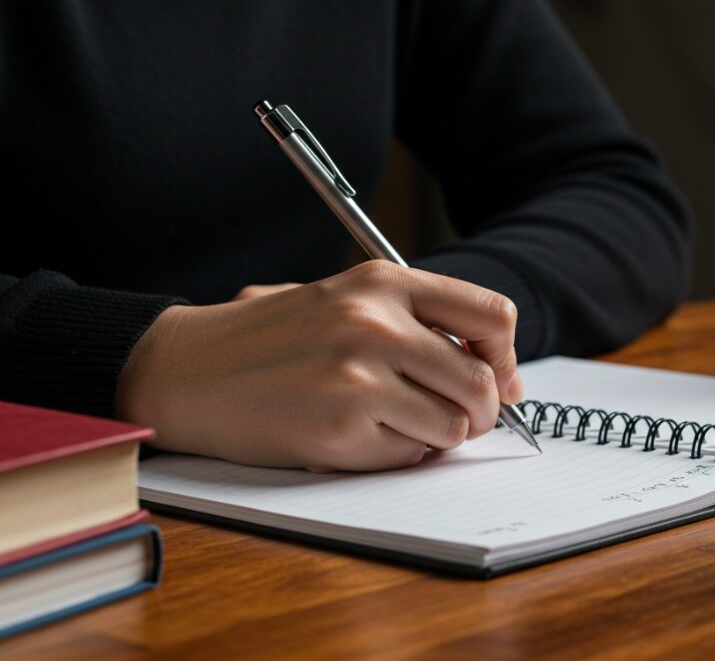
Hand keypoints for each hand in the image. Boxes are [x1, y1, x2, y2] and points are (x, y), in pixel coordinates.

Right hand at [116, 260, 523, 471]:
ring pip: (454, 426)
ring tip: (396, 423)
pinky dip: (396, 454)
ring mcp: (359, 377)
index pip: (491, 315)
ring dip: (437, 436)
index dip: (507, 358)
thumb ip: (414, 320)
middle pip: (482, 382)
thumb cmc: (268, 338)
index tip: (502, 380)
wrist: (186, 370)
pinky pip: (408, 454)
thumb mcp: (343, 298)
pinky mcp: (341, 428)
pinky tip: (357, 435)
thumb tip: (495, 368)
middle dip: (481, 411)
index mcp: (383, 281)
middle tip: (460, 419)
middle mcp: (378, 324)